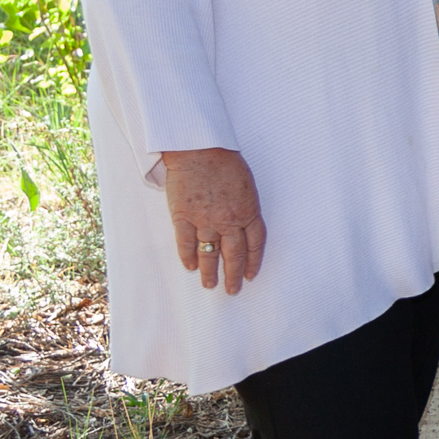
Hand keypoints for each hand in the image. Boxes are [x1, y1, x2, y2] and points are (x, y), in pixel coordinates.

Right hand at [162, 147, 264, 293]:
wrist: (198, 148)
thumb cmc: (225, 162)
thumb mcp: (246, 185)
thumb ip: (245, 207)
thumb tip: (242, 226)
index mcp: (248, 211)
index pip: (255, 245)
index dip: (253, 262)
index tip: (250, 275)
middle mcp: (229, 220)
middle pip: (234, 255)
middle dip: (234, 275)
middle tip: (232, 290)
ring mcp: (205, 220)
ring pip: (210, 254)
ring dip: (210, 272)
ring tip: (210, 285)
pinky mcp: (183, 216)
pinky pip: (186, 243)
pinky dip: (188, 257)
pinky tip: (191, 267)